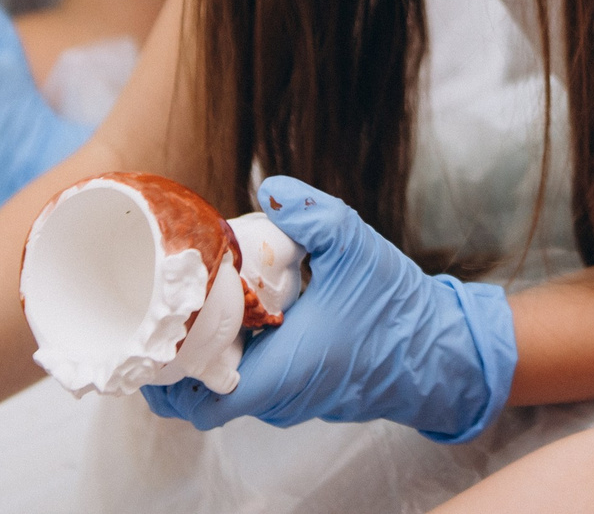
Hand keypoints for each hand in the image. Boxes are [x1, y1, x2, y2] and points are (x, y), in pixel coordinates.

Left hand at [141, 175, 516, 442]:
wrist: (444, 352)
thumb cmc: (400, 309)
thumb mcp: (357, 247)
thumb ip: (312, 214)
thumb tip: (270, 188)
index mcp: (283, 371)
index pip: (201, 404)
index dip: (166, 382)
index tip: (150, 344)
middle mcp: (283, 396)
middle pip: (207, 395)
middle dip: (181, 359)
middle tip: (167, 310)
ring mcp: (296, 400)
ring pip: (233, 387)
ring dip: (211, 355)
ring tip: (202, 305)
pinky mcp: (309, 392)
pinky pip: (259, 381)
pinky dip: (241, 356)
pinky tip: (244, 314)